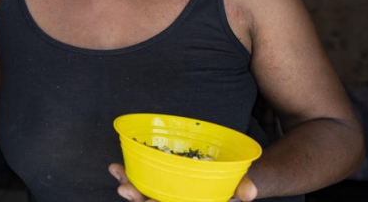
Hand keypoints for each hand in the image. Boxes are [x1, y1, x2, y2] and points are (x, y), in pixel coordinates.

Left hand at [109, 163, 257, 201]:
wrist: (232, 178)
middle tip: (124, 189)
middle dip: (138, 199)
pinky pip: (142, 181)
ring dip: (129, 185)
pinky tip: (117, 168)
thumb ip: (245, 188)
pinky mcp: (161, 182)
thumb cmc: (235, 184)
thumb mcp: (242, 186)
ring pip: (144, 195)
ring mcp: (167, 195)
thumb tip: (250, 192)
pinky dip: (129, 175)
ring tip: (117, 172)